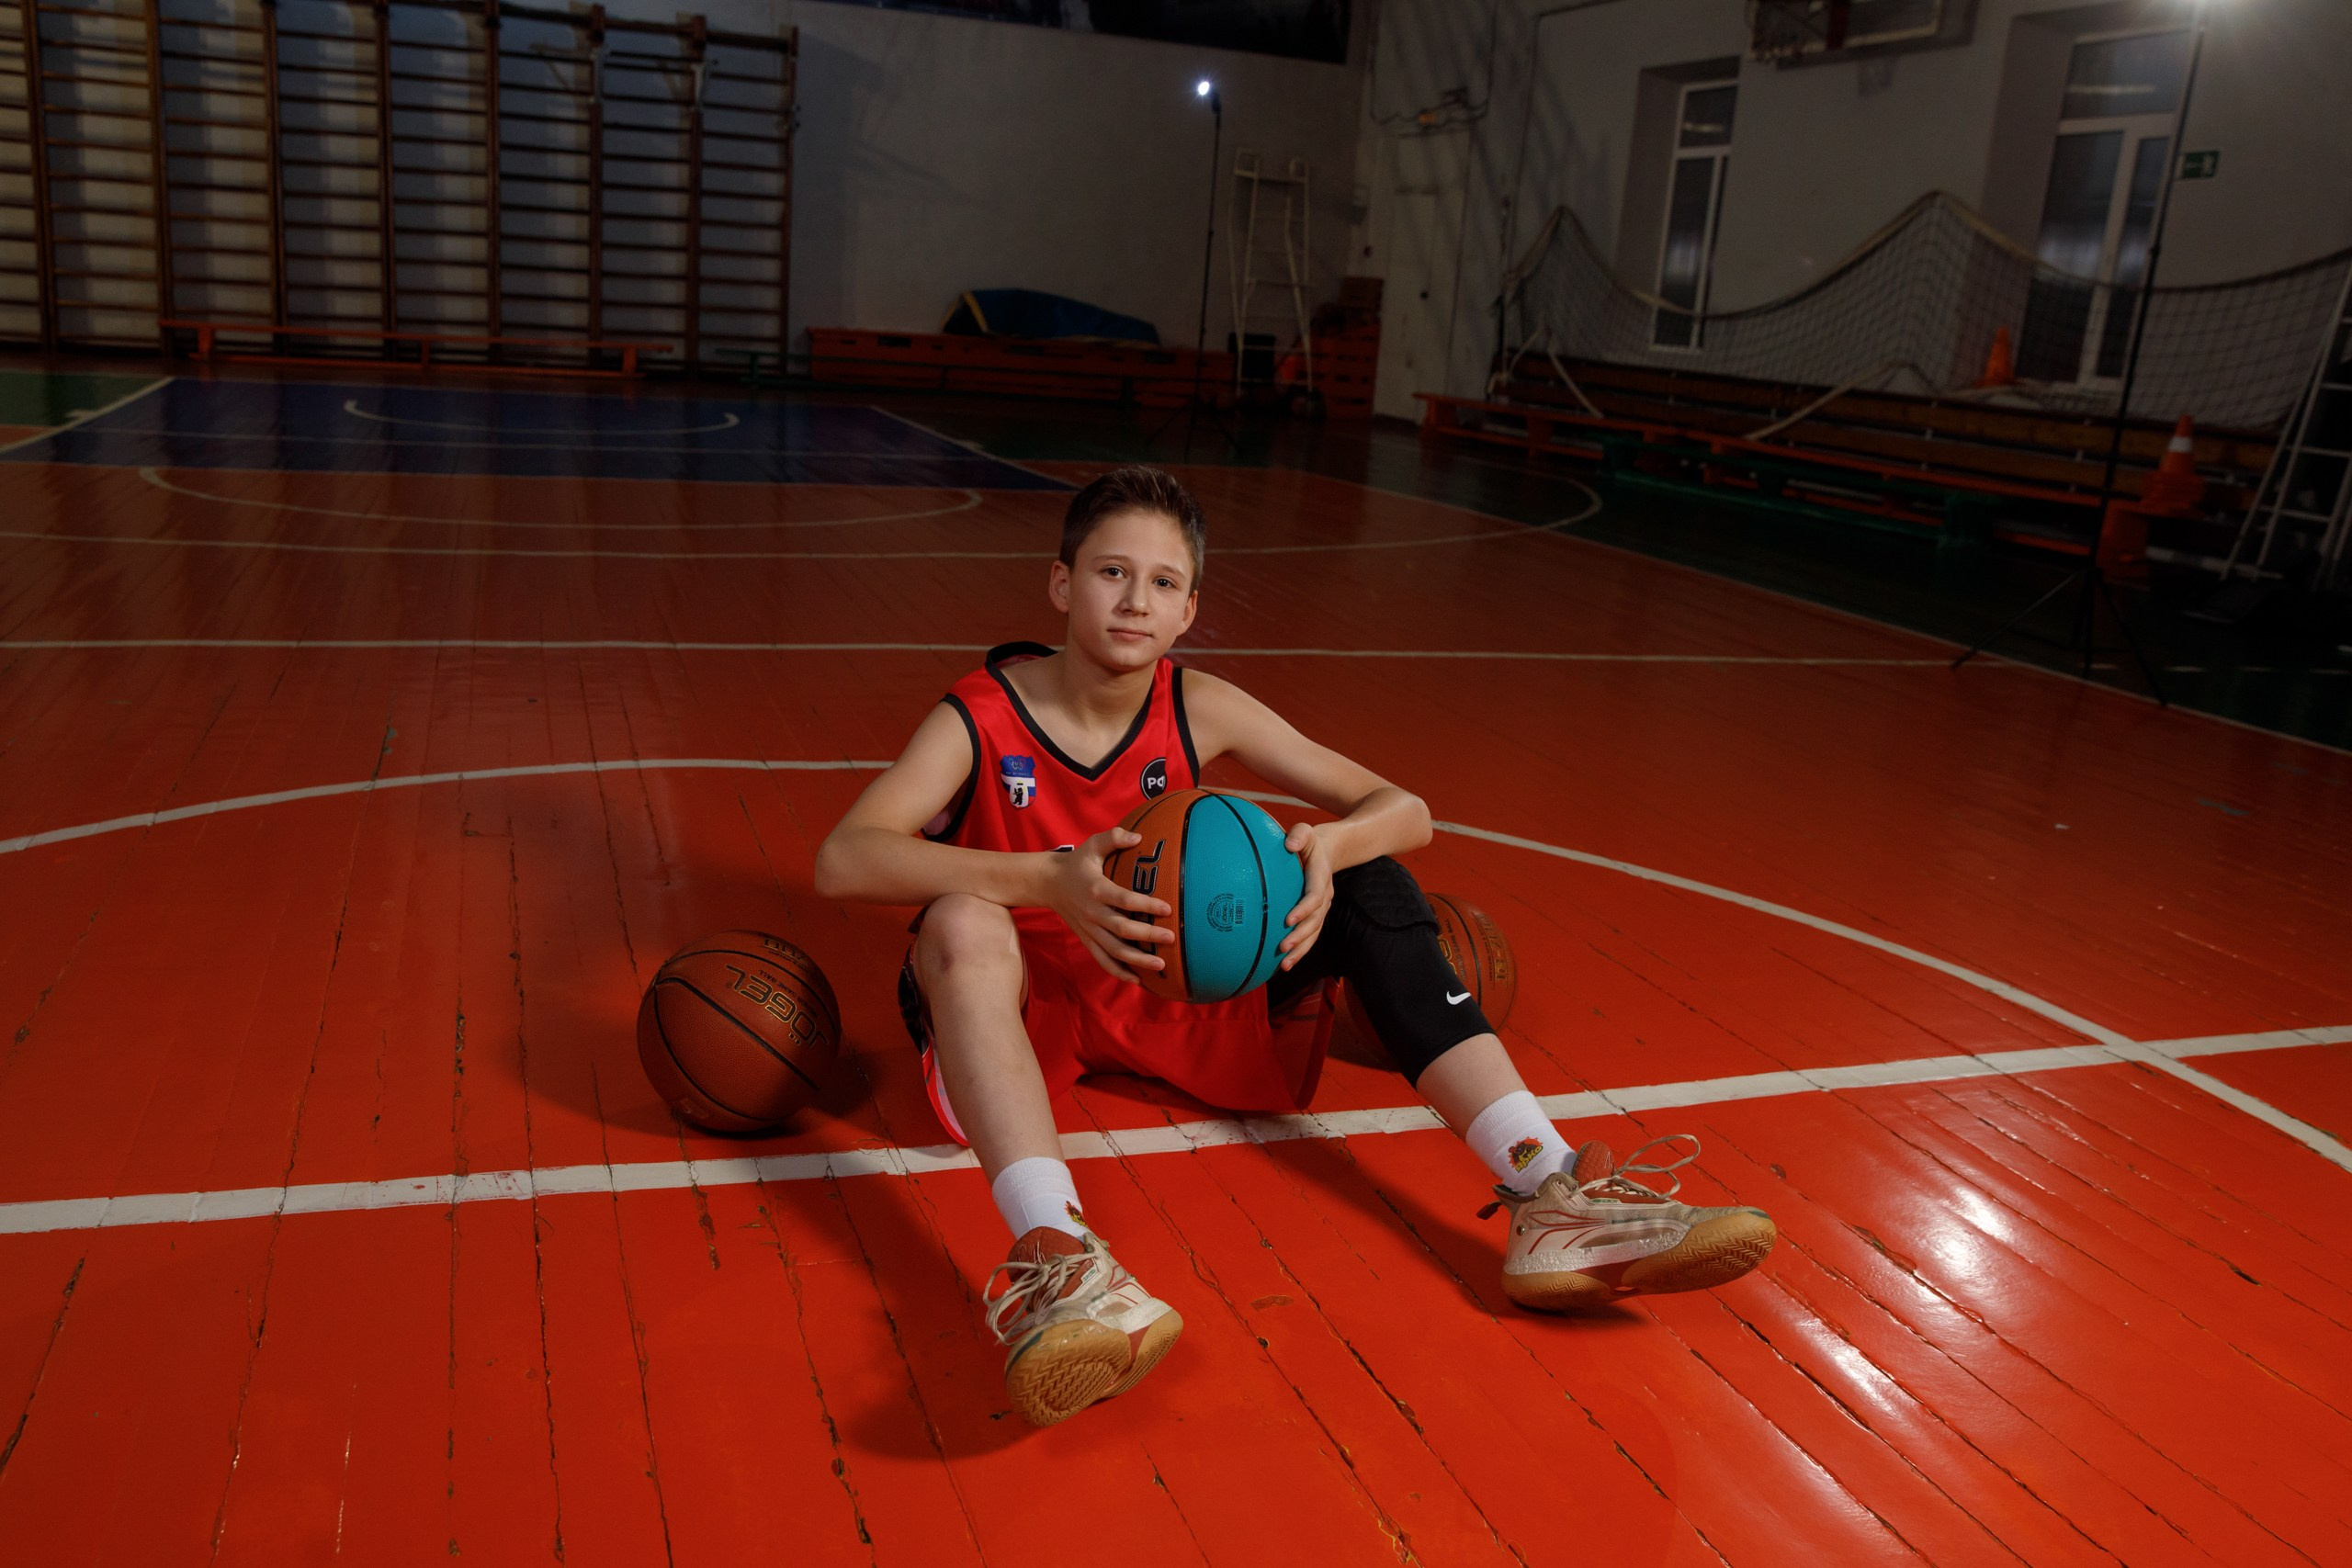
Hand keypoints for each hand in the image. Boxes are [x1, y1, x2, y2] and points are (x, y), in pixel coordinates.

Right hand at [1043, 827, 1173, 983]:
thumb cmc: (1077, 862)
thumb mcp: (1092, 845)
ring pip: (1114, 950)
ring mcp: (1089, 929)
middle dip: (1147, 936)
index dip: (1145, 905)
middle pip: (1121, 929)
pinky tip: (1138, 980)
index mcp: (1096, 889)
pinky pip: (1102, 960)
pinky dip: (1118, 972)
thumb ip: (1114, 838)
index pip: (1124, 900)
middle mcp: (1092, 912)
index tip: (1167, 909)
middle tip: (1171, 938)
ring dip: (1137, 960)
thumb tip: (1139, 837)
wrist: (1047, 883)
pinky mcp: (1086, 939)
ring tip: (1161, 965)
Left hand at [1278, 822, 1332, 968]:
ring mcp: (1322, 908)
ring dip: (1301, 950)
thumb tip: (1288, 844)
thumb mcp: (1306, 831)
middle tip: (1283, 947)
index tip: (1288, 919)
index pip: (1315, 896)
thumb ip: (1299, 835)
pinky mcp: (1317, 915)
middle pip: (1316, 921)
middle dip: (1301, 936)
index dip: (1304, 909)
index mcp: (1321, 878)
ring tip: (1284, 965)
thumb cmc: (1309, 841)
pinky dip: (1300, 950)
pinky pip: (1310, 936)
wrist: (1328, 851)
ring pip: (1314, 934)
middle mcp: (1325, 896)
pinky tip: (1284, 964)